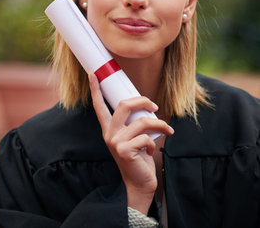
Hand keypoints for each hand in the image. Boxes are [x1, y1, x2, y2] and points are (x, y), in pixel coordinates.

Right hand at [88, 73, 173, 214]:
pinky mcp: (124, 150)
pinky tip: (153, 150)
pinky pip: (146, 137)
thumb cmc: (139, 157)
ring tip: (166, 129)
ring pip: (141, 121)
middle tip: (154, 105)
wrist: (140, 183)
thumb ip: (134, 122)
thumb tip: (147, 105)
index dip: (95, 89)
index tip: (93, 74)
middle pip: (124, 105)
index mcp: (109, 128)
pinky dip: (155, 142)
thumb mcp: (134, 136)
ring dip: (159, 124)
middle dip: (143, 100)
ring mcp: (115, 142)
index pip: (99, 106)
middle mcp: (109, 133)